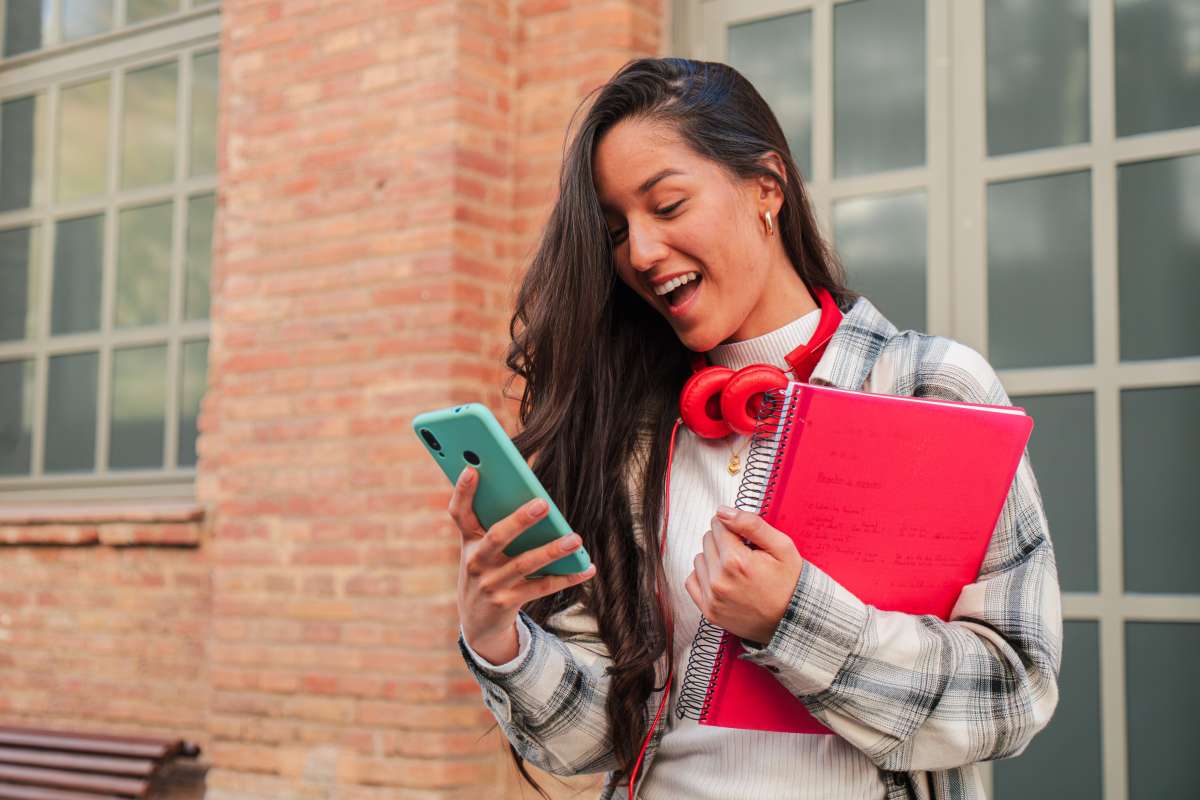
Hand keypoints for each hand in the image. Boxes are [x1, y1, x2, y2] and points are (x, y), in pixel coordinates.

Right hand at [448, 465, 595, 663]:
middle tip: (543, 503)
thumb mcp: (481, 548)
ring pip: (524, 563)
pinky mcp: (507, 602)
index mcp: (469, 541)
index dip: (462, 492)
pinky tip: (586, 568)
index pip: (459, 513)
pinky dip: (565, 577)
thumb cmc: (487, 570)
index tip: (472, 470)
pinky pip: (541, 587)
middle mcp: (476, 562)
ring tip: (575, 538)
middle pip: (497, 536)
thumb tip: (533, 495)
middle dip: (519, 520)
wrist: (478, 621)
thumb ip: (497, 523)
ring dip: (552, 550)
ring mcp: (491, 584)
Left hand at [684, 506, 803, 644]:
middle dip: (724, 541)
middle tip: (745, 555)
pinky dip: (704, 577)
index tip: (746, 539)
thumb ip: (751, 524)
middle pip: (707, 540)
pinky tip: (722, 580)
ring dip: (713, 559)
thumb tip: (723, 511)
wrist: (793, 622)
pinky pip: (691, 581)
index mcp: (736, 561)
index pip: (718, 525)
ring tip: (736, 569)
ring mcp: (712, 598)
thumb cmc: (790, 583)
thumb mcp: (782, 547)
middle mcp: (719, 580)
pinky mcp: (708, 611)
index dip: (734, 527)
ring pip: (699, 559)